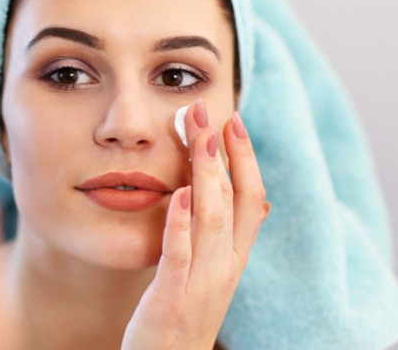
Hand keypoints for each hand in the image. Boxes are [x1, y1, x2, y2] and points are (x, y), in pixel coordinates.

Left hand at [121, 99, 269, 349]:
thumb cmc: (183, 314)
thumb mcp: (211, 272)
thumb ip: (225, 236)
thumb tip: (251, 200)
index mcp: (233, 256)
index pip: (250, 198)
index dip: (245, 158)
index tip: (232, 120)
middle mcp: (225, 265)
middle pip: (235, 199)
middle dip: (224, 153)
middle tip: (208, 110)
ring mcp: (201, 281)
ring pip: (213, 220)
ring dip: (206, 175)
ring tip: (199, 137)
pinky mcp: (172, 298)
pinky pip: (179, 256)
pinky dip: (181, 224)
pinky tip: (178, 195)